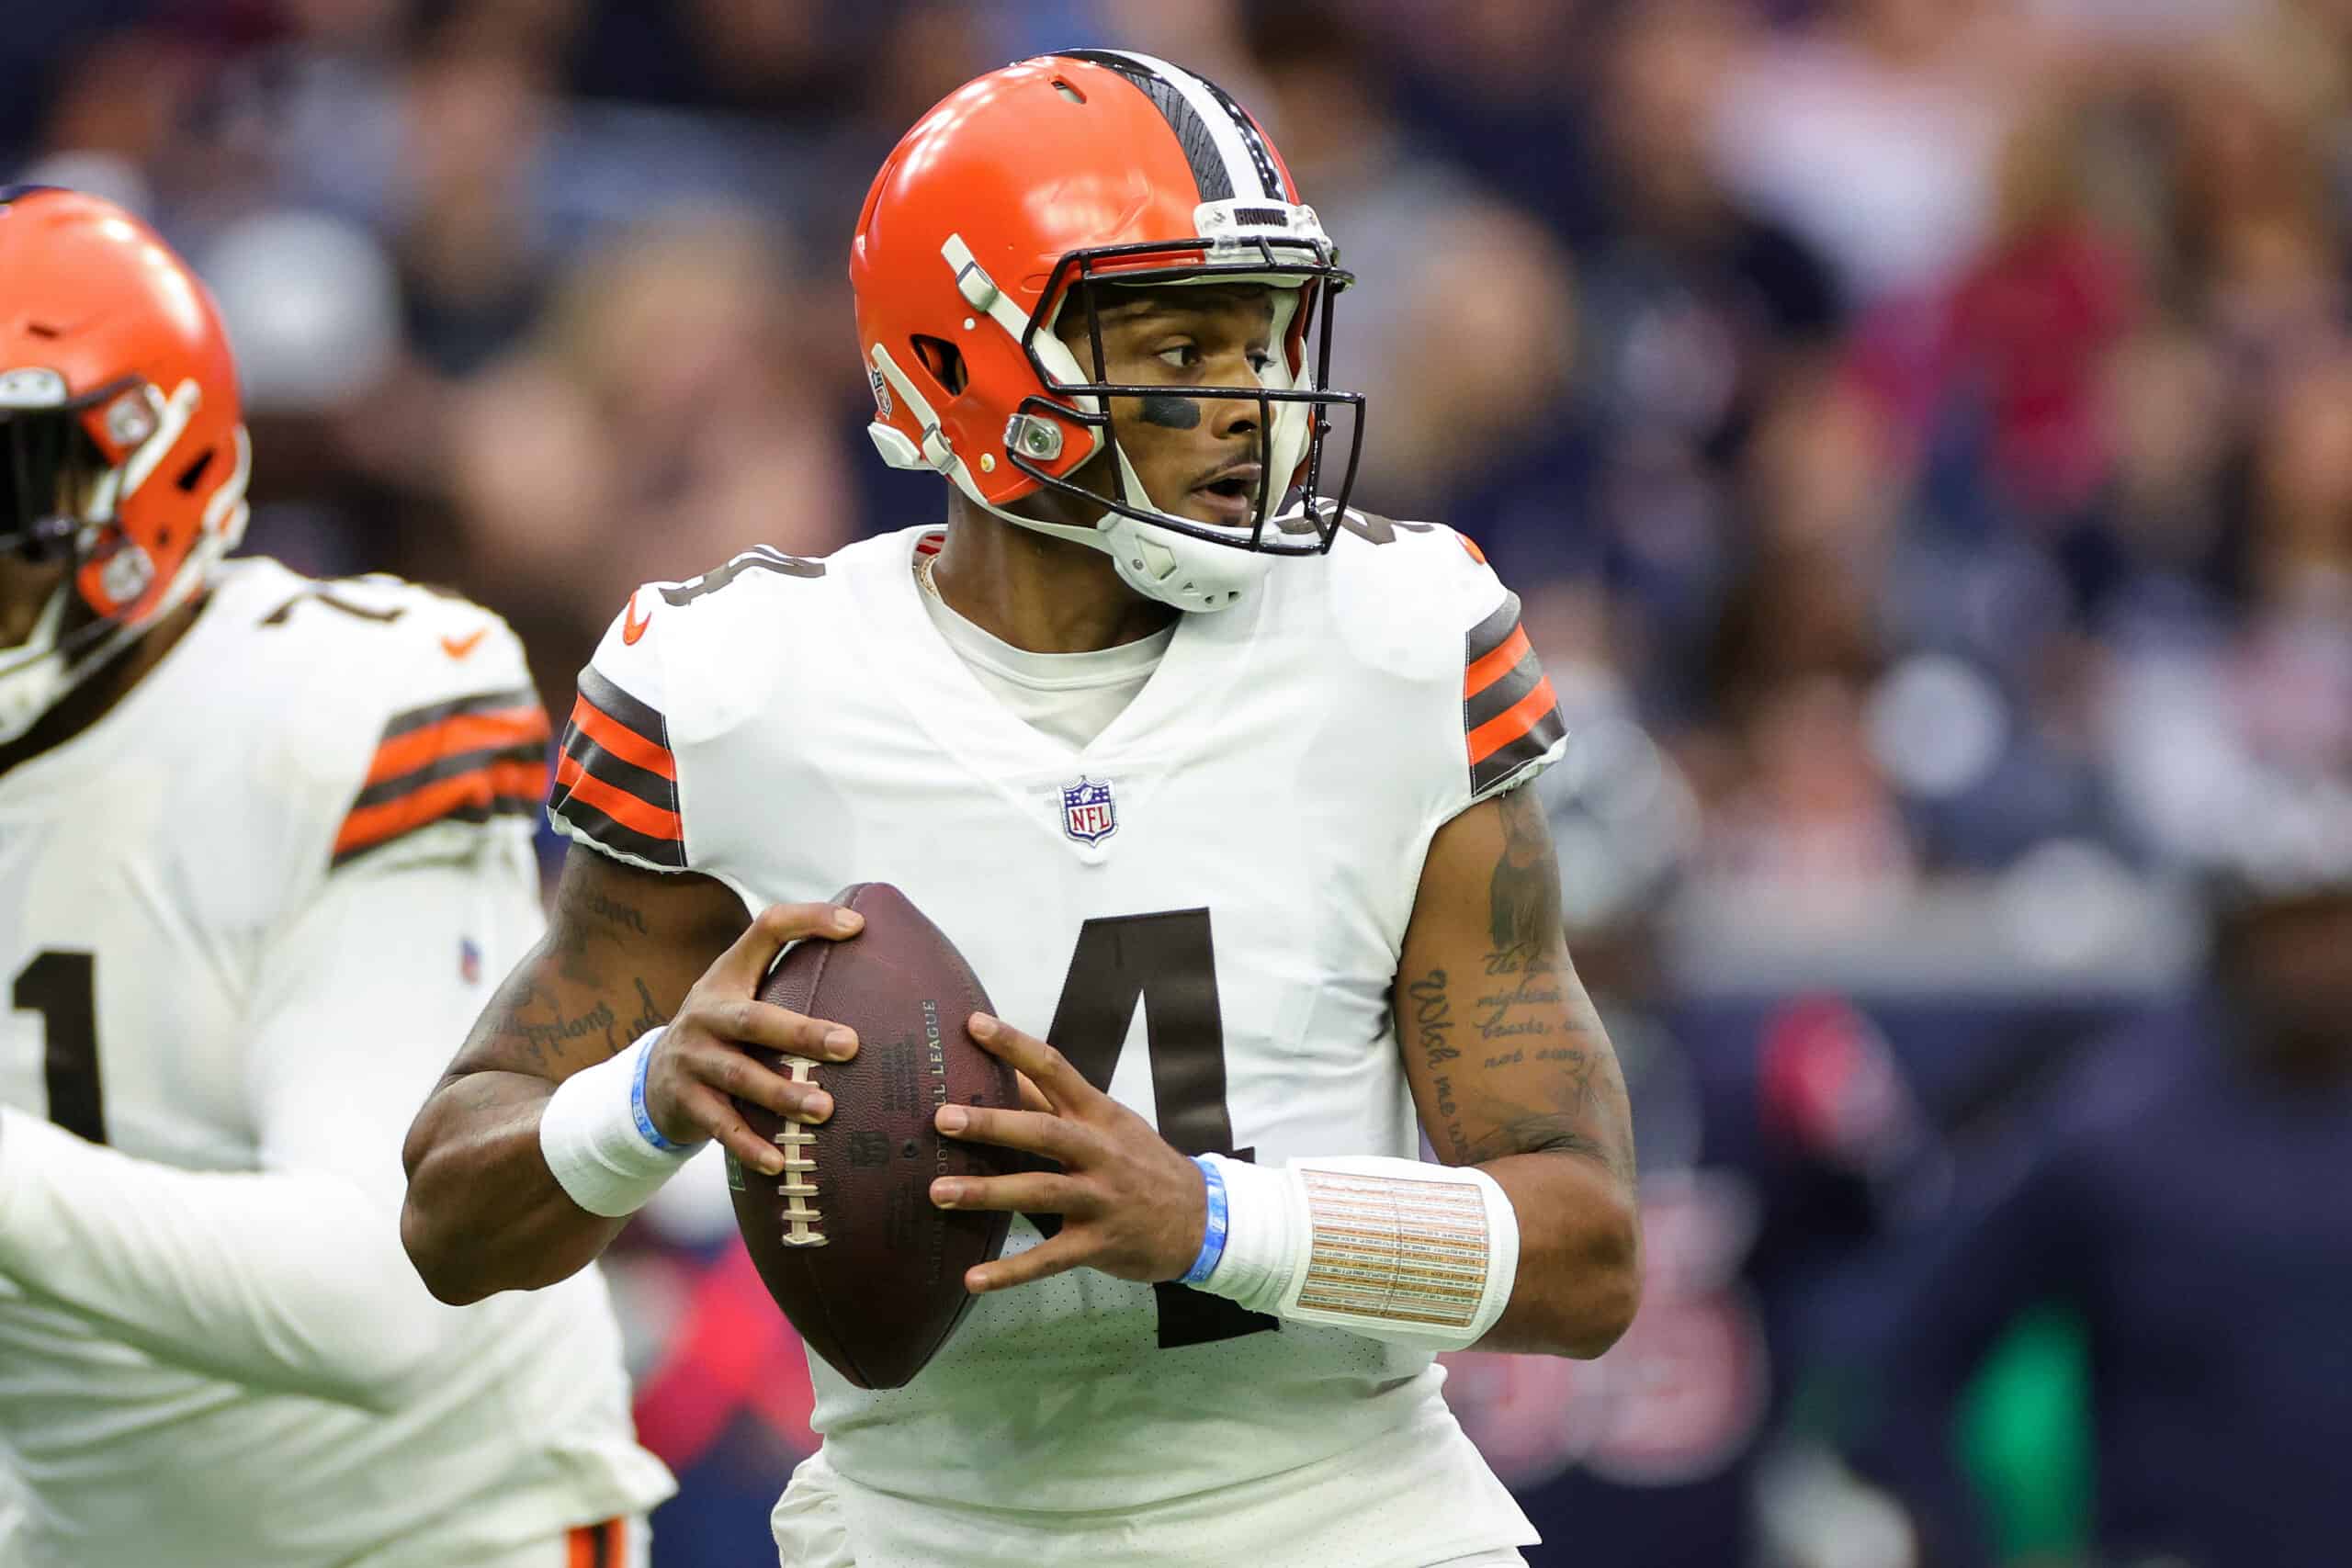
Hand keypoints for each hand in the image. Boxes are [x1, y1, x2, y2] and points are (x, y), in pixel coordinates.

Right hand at [643, 902, 862, 1174]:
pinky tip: (779, 1163)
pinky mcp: (685, 1101)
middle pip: (755, 1018)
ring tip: (824, 1110)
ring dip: (783, 1095)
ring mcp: (692, 1058)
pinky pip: (721, 1126)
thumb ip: (790, 975)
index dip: (809, 921)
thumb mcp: (742, 993)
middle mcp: (706, 1013)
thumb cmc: (723, 1032)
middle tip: (850, 1046)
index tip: (857, 927)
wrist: (652, 1081)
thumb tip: (868, 946)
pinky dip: (749, 1145)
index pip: (767, 929)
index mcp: (728, 975)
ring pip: (740, 1076)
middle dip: (802, 1033)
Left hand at [930, 1012, 1204, 1293]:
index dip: (1015, 1046)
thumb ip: (1057, 1102)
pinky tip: (973, 1279)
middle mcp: (1100, 1152)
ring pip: (1041, 1192)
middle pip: (1044, 1132)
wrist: (1202, 1218)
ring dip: (987, 1193)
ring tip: (938, 1192)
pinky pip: (1050, 1258)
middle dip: (993, 1125)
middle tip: (943, 1119)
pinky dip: (1011, 1271)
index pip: (1055, 1069)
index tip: (974, 1025)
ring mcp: (1100, 1199)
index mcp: (1099, 1115)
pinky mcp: (1099, 1243)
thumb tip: (1005, 1071)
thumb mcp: (1109, 1124)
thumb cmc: (1142, 1163)